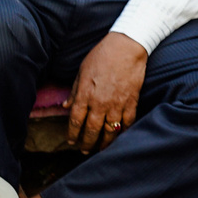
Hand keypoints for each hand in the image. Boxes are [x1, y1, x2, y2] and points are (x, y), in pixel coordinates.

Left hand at [67, 32, 148, 152]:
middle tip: (84, 150)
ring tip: (101, 149)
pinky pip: (127, 123)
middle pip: (92, 130)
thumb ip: (74, 91)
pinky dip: (123, 132)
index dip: (72, 133)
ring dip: (104, 143)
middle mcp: (100, 103)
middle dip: (87, 143)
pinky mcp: (131, 102)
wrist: (126, 47)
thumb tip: (66, 105)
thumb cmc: (102, 56)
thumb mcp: (82, 71)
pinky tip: (119, 138)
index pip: (75, 120)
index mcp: (85, 95)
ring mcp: (117, 104)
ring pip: (110, 131)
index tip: (71, 141)